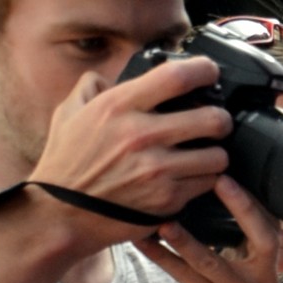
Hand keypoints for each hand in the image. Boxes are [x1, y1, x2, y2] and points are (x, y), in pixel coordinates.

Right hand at [26, 62, 231, 249]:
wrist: (62, 212)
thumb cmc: (67, 162)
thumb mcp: (69, 113)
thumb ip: (92, 87)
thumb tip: (111, 77)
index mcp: (118, 107)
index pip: (174, 78)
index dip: (202, 70)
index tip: (209, 72)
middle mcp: (141, 135)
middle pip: (212, 119)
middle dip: (221, 119)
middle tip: (215, 122)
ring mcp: (158, 169)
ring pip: (218, 156)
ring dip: (216, 153)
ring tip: (205, 153)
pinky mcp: (169, 198)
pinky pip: (208, 183)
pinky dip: (206, 179)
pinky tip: (195, 175)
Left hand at [136, 178, 282, 282]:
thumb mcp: (244, 272)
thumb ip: (237, 241)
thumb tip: (207, 194)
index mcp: (269, 264)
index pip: (271, 225)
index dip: (254, 200)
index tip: (229, 171)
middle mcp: (263, 278)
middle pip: (261, 238)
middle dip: (241, 207)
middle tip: (218, 179)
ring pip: (212, 261)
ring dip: (185, 238)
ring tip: (163, 219)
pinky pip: (186, 278)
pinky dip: (162, 257)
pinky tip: (142, 241)